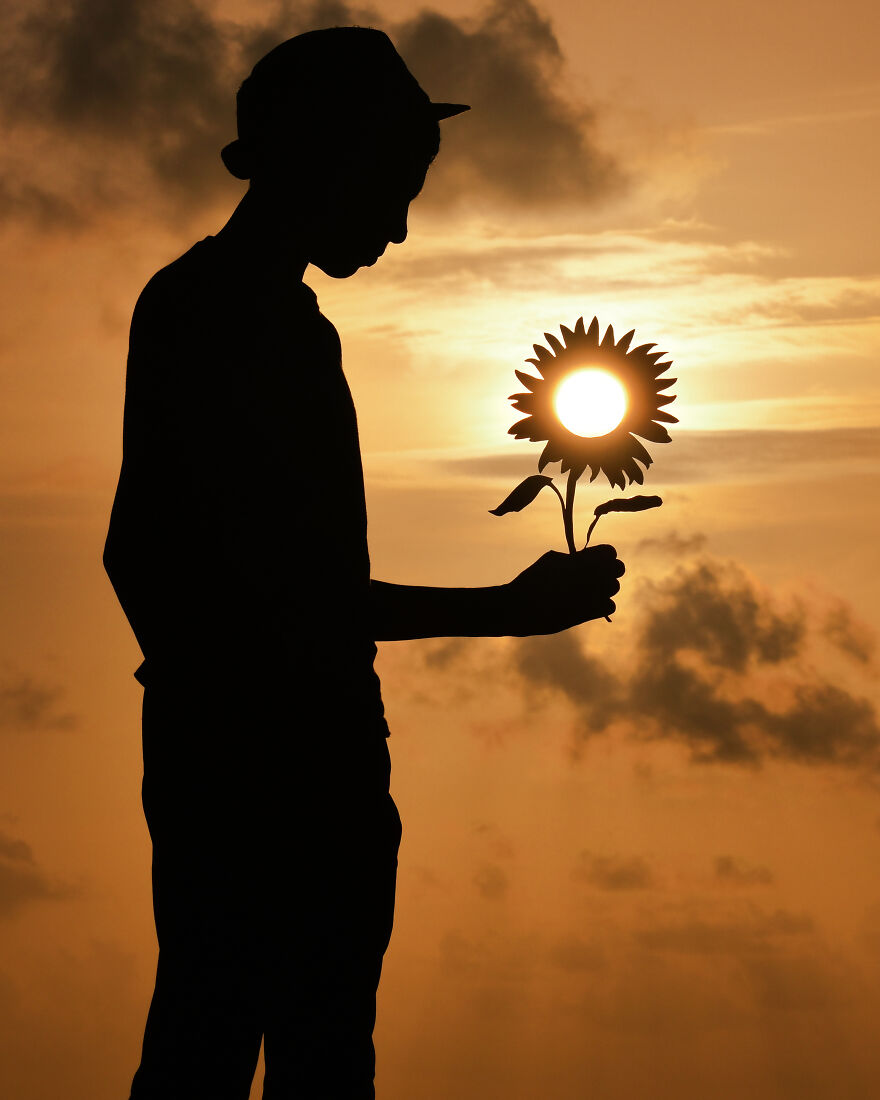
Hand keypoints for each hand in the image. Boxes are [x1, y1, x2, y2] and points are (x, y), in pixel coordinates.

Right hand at [503, 544, 623, 635]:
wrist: (522, 607)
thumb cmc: (532, 579)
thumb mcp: (552, 559)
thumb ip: (574, 557)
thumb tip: (587, 559)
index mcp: (584, 559)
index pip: (611, 552)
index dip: (604, 555)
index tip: (594, 560)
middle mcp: (593, 575)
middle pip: (619, 568)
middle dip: (609, 570)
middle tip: (595, 575)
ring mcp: (594, 594)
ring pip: (615, 587)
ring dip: (605, 588)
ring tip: (587, 590)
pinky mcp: (591, 612)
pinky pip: (611, 606)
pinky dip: (602, 605)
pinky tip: (588, 604)